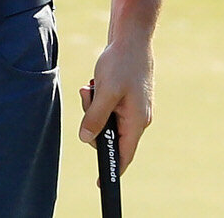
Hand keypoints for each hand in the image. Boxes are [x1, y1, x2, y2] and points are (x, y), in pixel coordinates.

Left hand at [78, 42, 154, 170]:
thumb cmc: (120, 64)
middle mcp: (137, 118)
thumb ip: (95, 117)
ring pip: (105, 120)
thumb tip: (86, 139)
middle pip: (109, 136)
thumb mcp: (104, 92)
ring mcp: (132, 108)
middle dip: (93, 123)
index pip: (124, 154)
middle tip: (87, 98)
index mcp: (137, 121)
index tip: (101, 184)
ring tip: (91, 87)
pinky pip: (106, 107)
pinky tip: (94, 83)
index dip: (112, 170)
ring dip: (93, 106)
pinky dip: (97, 98)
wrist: (131, 39)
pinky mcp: (126, 98)